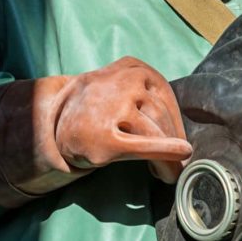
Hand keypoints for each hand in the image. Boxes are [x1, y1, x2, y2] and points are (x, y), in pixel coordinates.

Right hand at [0, 56, 191, 205]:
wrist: (55, 122)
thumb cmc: (100, 107)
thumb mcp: (123, 84)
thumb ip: (151, 93)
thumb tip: (186, 127)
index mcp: (132, 67)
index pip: (166, 96)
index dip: (177, 123)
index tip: (181, 143)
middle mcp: (124, 82)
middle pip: (162, 116)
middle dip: (173, 141)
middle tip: (178, 164)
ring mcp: (113, 107)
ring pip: (156, 133)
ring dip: (169, 158)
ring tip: (169, 173)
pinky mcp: (106, 138)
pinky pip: (145, 147)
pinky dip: (166, 153)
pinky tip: (180, 157)